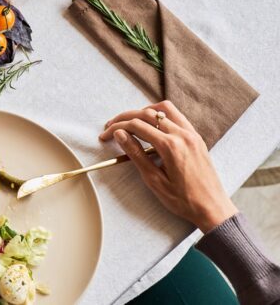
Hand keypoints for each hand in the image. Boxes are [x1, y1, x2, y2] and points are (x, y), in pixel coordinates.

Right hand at [99, 100, 237, 233]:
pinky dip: (160, 115)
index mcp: (170, 146)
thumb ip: (136, 154)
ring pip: (164, 109)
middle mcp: (182, 135)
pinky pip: (177, 116)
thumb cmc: (184, 200)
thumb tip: (120, 134)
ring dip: (144, 111)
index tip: (105, 135)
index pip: (137, 126)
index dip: (117, 128)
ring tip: (131, 121)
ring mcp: (191, 134)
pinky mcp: (196, 137)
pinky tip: (152, 125)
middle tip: (111, 125)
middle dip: (125, 117)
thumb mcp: (154, 181)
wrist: (213, 208)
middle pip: (147, 114)